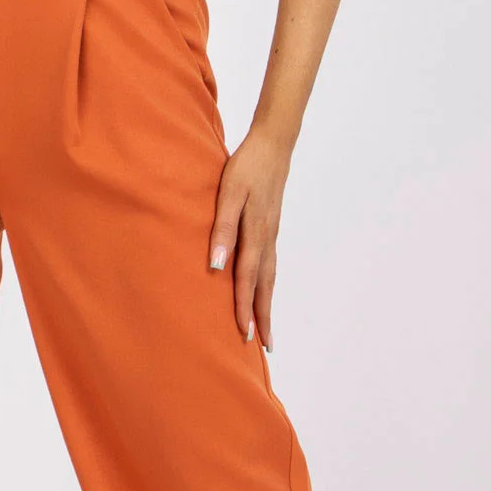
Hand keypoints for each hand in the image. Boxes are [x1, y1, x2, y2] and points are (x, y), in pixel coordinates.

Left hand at [207, 124, 292, 347]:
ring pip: (269, 277)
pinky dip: (267, 284)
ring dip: (267, 303)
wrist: (273, 145)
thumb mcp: (228, 194)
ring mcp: (271, 234)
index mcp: (255, 234)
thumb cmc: (245, 167)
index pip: (247, 280)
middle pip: (264, 285)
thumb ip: (222, 229)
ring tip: (266, 328)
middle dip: (263, 316)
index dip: (244, 308)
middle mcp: (267, 239)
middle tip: (265, 345)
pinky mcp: (270, 227)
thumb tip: (217, 267)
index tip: (244, 335)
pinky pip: (270, 264)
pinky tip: (263, 291)